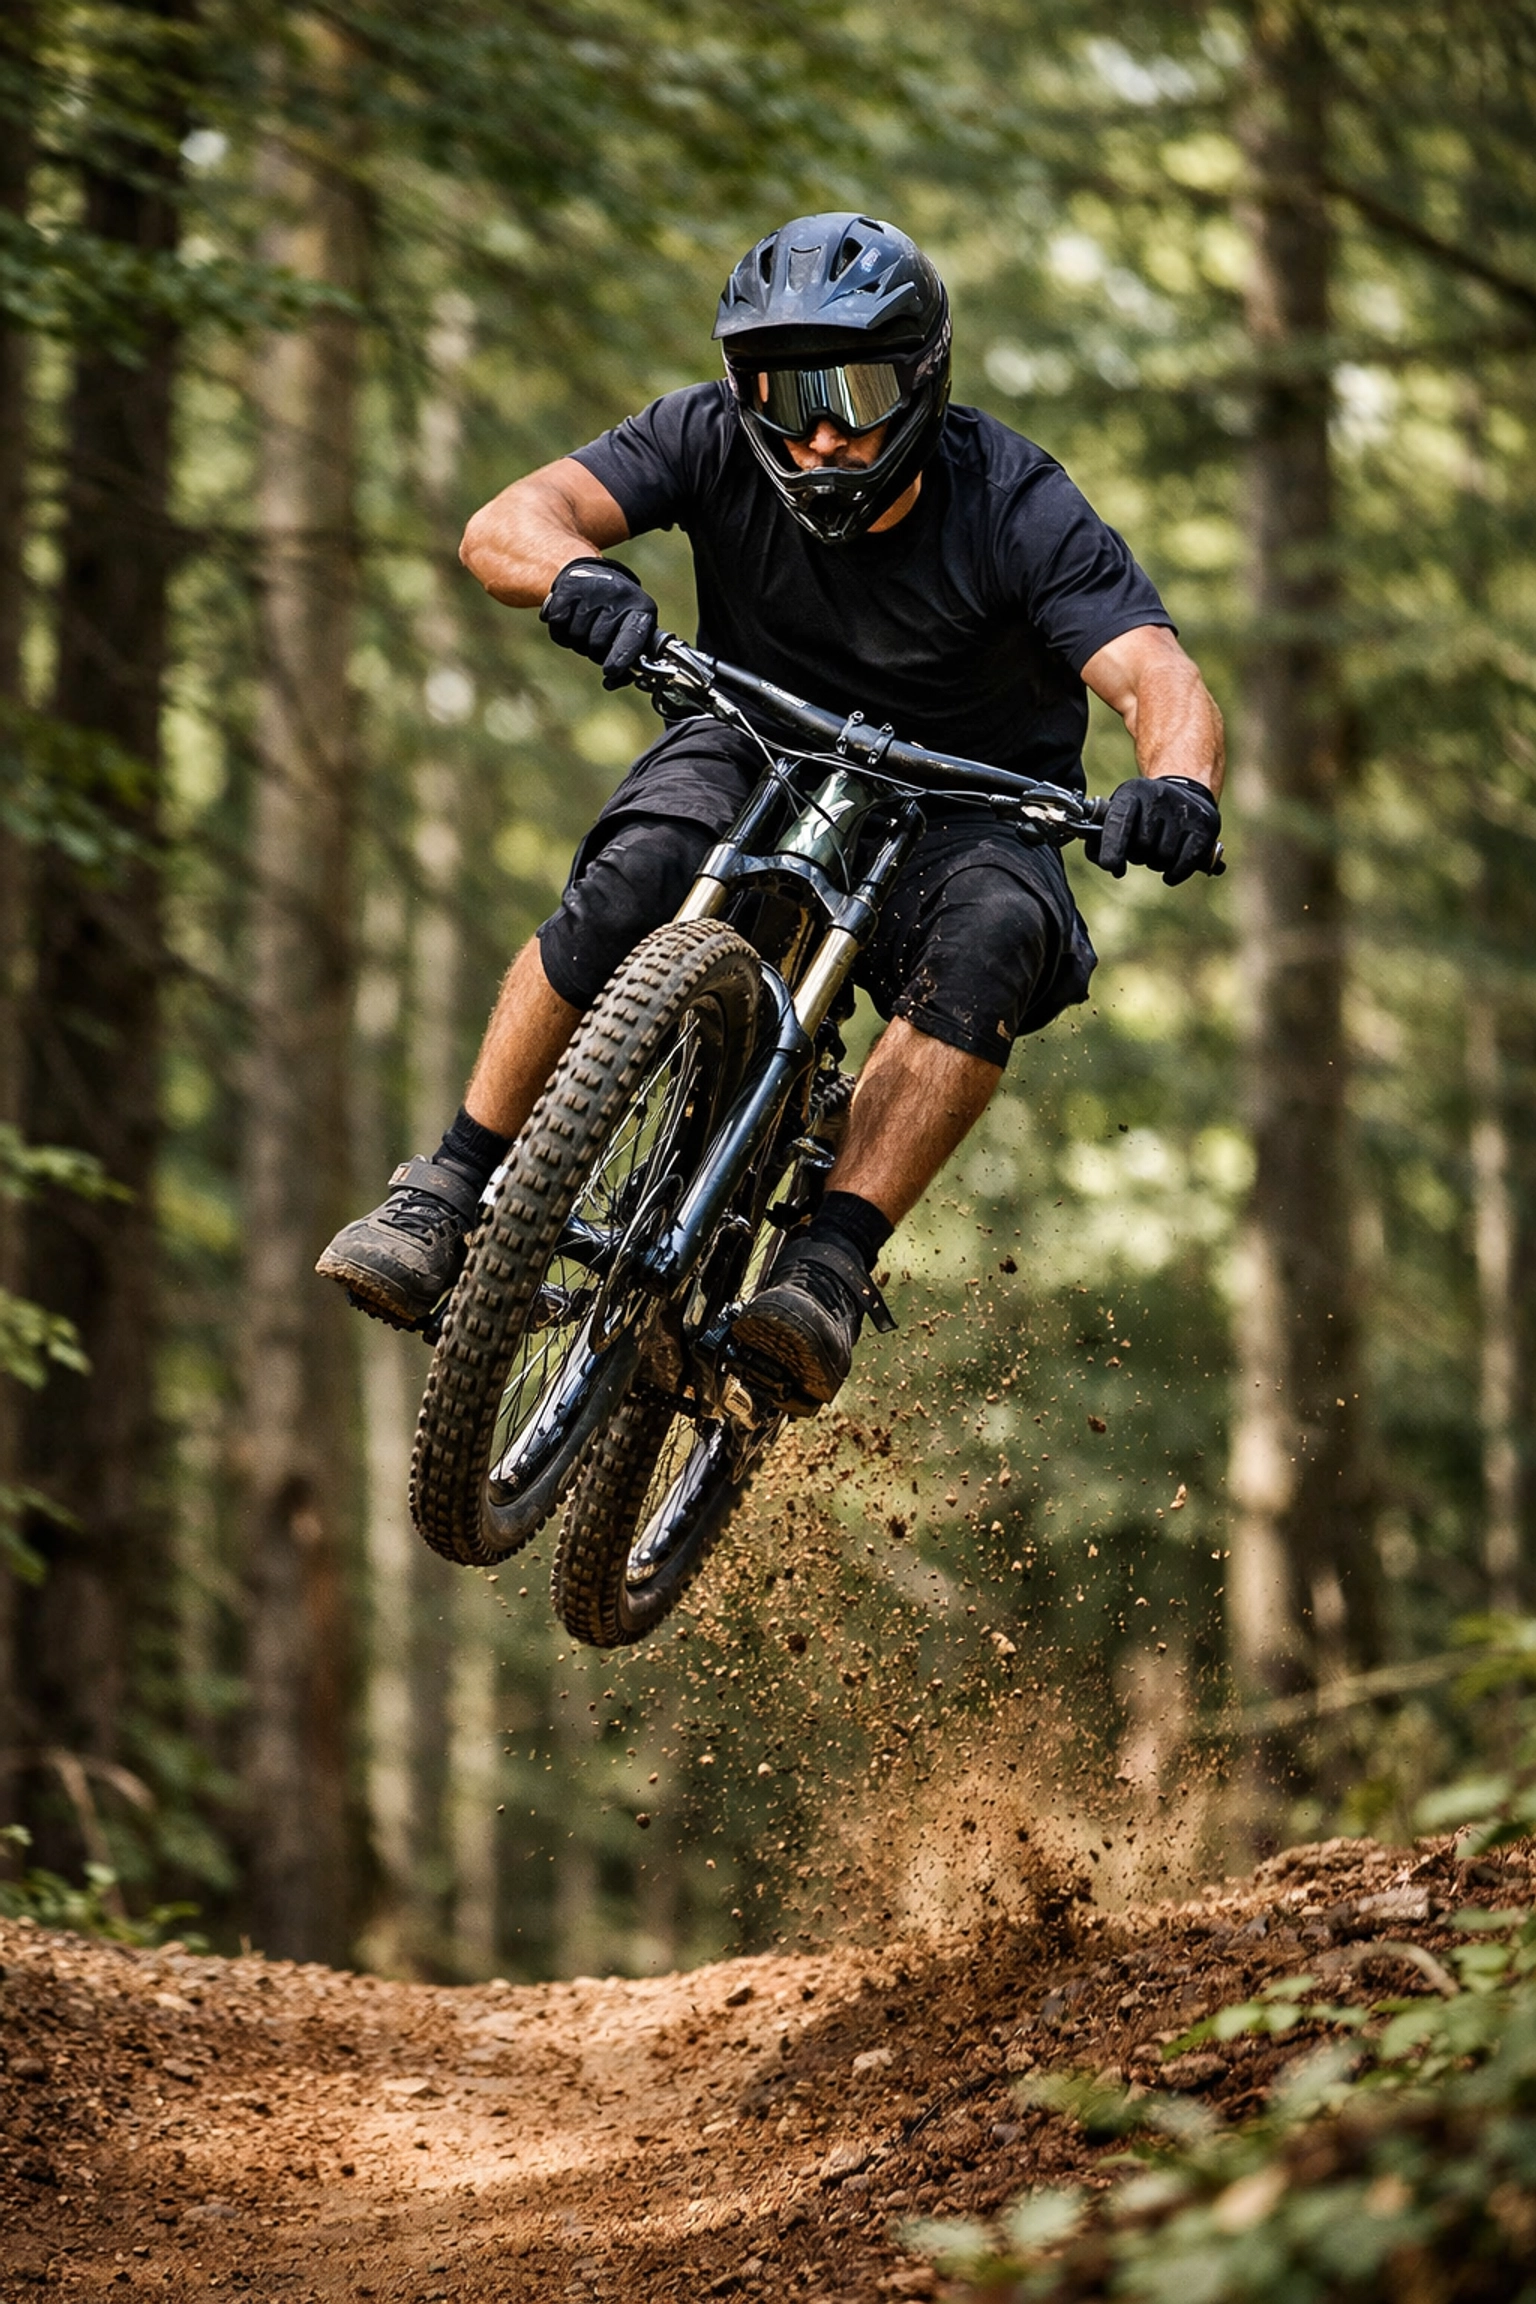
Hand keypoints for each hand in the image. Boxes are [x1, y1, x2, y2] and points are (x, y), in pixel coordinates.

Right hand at [539, 558, 657, 688]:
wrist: (598, 575)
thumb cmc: (619, 618)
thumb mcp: (632, 635)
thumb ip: (627, 664)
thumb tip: (611, 683)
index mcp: (642, 610)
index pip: (632, 636)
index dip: (620, 656)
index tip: (610, 671)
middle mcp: (619, 595)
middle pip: (597, 643)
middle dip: (593, 652)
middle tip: (595, 641)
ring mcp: (593, 588)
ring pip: (575, 635)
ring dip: (576, 641)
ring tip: (584, 627)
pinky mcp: (568, 585)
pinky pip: (557, 623)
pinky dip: (559, 631)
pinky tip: (568, 620)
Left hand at [1087, 774, 1220, 884]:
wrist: (1185, 790)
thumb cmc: (1142, 812)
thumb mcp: (1118, 814)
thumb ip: (1100, 840)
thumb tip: (1107, 864)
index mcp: (1131, 792)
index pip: (1119, 822)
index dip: (1112, 848)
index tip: (1112, 866)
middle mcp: (1158, 796)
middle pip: (1142, 847)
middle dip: (1138, 856)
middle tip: (1143, 848)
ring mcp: (1184, 809)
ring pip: (1163, 857)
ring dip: (1157, 863)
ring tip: (1159, 849)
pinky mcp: (1205, 824)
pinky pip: (1185, 863)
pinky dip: (1175, 873)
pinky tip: (1171, 870)